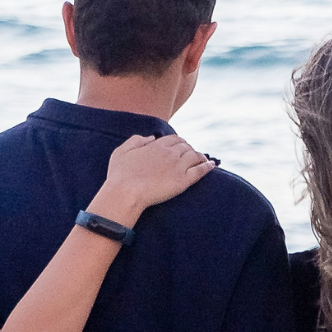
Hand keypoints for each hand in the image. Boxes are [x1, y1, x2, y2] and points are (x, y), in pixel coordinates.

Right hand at [89, 134, 214, 224]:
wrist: (125, 193)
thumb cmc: (119, 175)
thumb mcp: (121, 151)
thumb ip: (136, 140)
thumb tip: (151, 137)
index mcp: (157, 145)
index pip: (174, 139)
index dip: (179, 142)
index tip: (181, 146)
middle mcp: (170, 153)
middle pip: (186, 147)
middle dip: (189, 149)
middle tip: (192, 154)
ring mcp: (178, 166)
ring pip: (195, 156)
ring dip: (200, 156)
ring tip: (203, 159)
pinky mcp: (183, 181)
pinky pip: (200, 170)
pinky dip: (207, 166)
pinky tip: (212, 166)